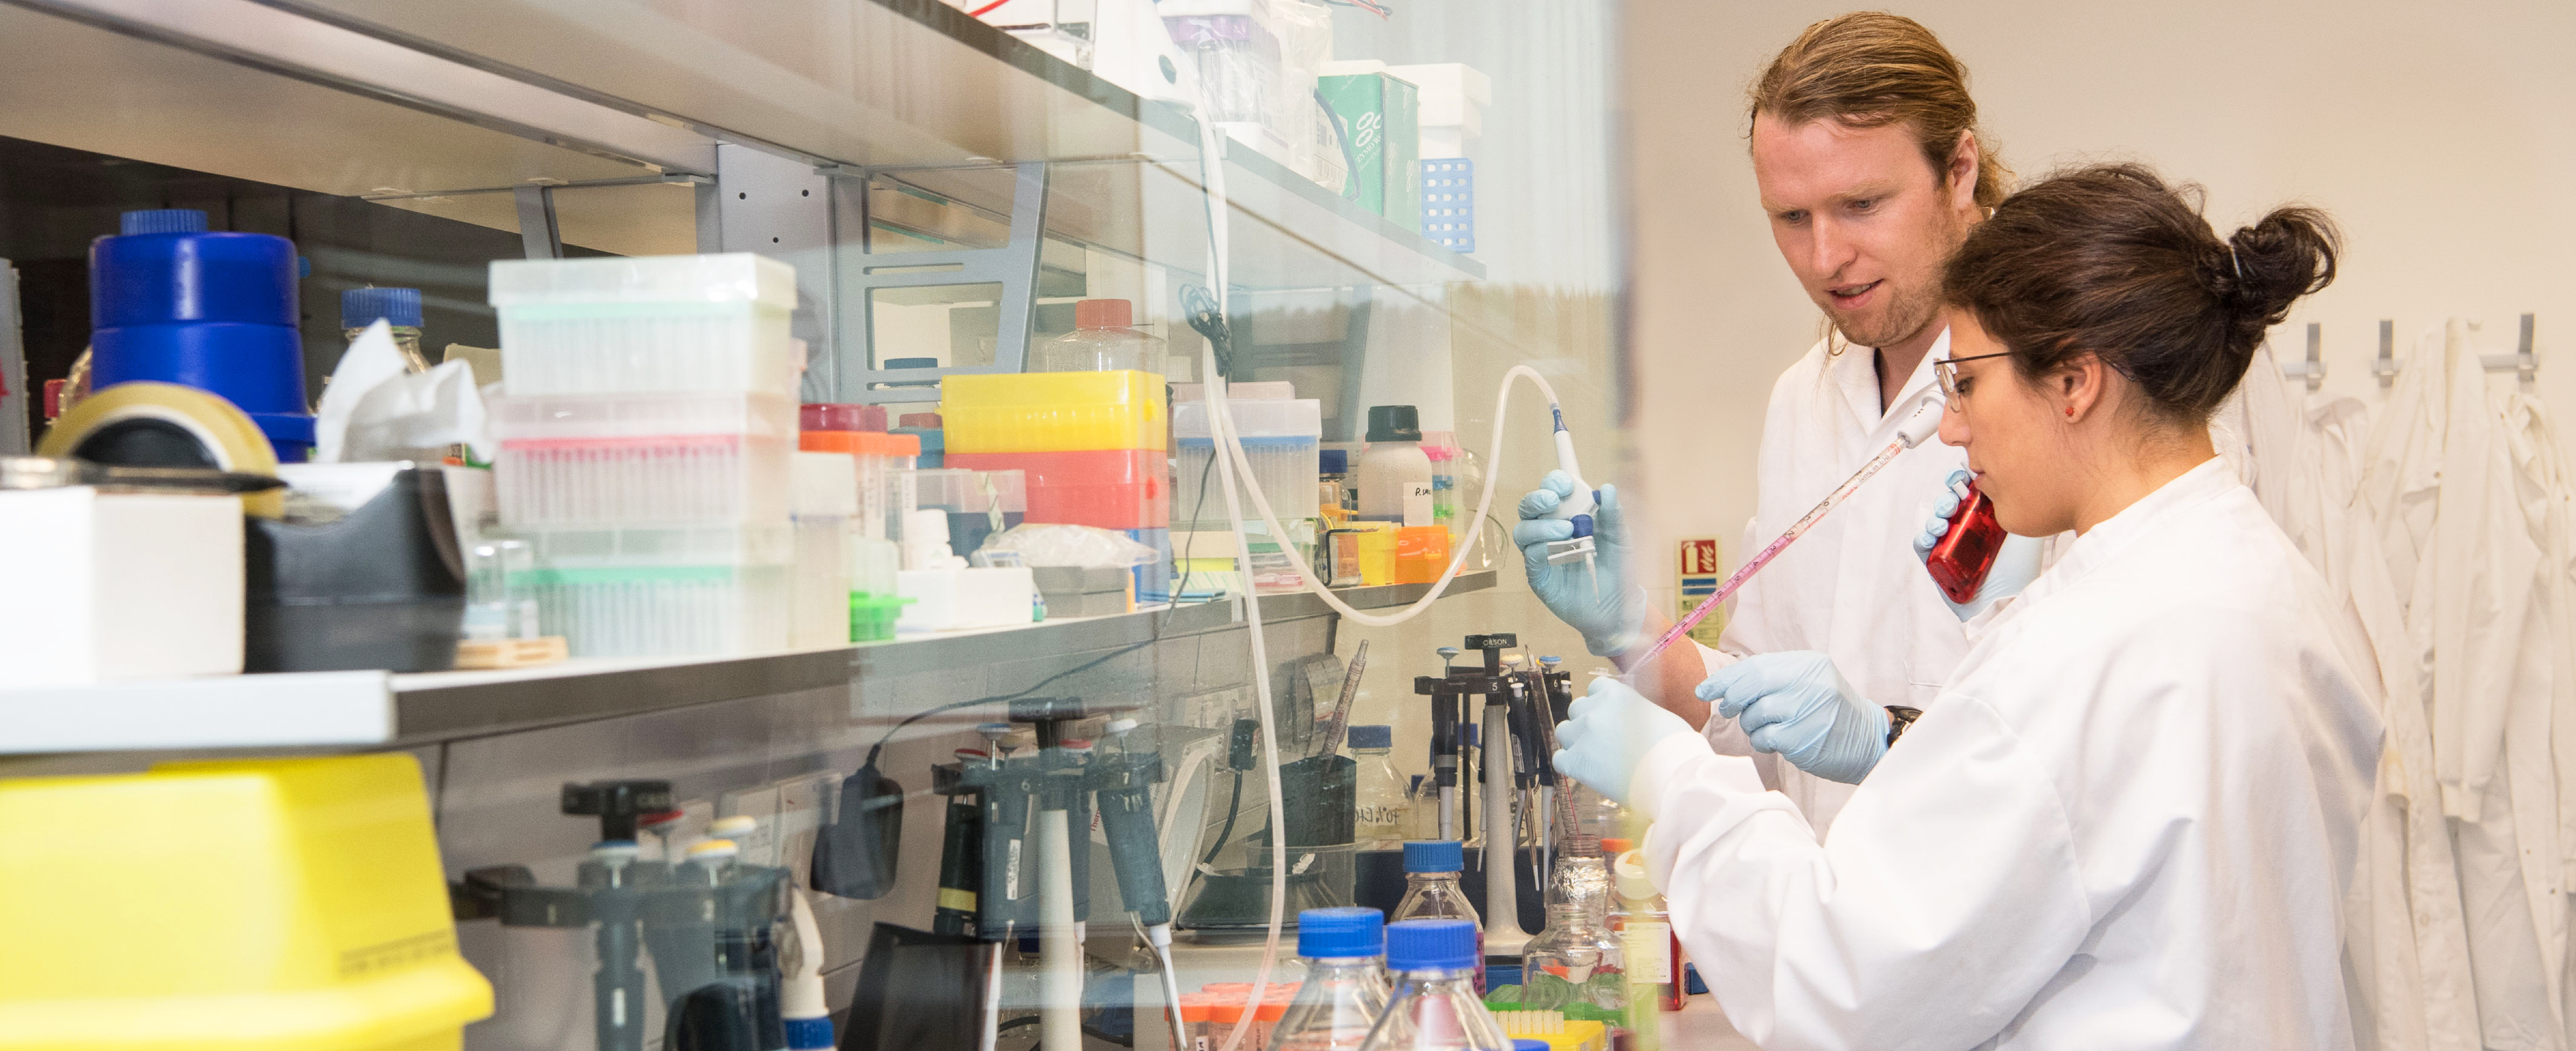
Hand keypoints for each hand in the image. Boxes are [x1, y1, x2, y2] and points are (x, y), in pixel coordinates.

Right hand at [1513, 474, 1641, 655]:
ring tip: (1566, 530)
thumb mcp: (1621, 539)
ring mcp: (1542, 552)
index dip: (1553, 482)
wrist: (1617, 607)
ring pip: (1524, 529)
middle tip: (1554, 501)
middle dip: (1538, 498)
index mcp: (1571, 514)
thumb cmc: (1618, 568)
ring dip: (1541, 525)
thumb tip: (1606, 488)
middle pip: (1530, 506)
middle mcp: (1551, 529)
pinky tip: (1559, 549)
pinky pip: (1530, 556)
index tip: (1565, 485)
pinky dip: (1541, 548)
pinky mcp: (1538, 574)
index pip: (1553, 490)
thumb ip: (1614, 515)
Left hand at [1552, 675, 1698, 807]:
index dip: (1600, 704)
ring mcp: (1583, 735)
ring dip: (1575, 742)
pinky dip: (1570, 765)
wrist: (1674, 776)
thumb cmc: (1675, 748)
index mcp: (1615, 693)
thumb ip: (1633, 709)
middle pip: (1577, 710)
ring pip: (1564, 732)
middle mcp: (1595, 709)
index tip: (1608, 717)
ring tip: (1594, 757)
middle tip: (1603, 740)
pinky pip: (1559, 759)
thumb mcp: (1656, 713)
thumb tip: (1627, 717)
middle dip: (1587, 722)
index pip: (1595, 688)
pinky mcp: (1577, 761)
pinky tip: (1585, 771)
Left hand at [1695, 651, 1886, 783]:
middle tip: (1728, 710)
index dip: (1724, 679)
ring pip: (1754, 715)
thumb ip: (1772, 678)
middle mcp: (1809, 682)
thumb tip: (1722, 686)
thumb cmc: (1828, 711)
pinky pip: (1764, 738)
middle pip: (1751, 685)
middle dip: (1732, 699)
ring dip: (1751, 725)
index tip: (1704, 690)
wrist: (1867, 741)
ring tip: (1768, 728)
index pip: (1755, 666)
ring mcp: (1807, 711)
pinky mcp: (1803, 739)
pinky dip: (1762, 742)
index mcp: (1807, 663)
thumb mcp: (1807, 682)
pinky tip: (1776, 742)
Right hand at [1915, 469, 2044, 620]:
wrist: (2010, 599)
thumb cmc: (2019, 569)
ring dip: (1935, 515)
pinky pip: (1923, 548)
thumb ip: (2019, 505)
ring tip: (1944, 517)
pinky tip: (1932, 534)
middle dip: (1948, 497)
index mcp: (1984, 519)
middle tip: (1954, 499)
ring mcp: (1951, 547)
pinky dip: (1923, 537)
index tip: (1965, 477)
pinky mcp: (1938, 565)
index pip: (1966, 494)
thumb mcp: (2024, 528)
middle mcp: (1966, 530)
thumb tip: (2013, 478)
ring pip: (1934, 522)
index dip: (1961, 482)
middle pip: (1948, 505)